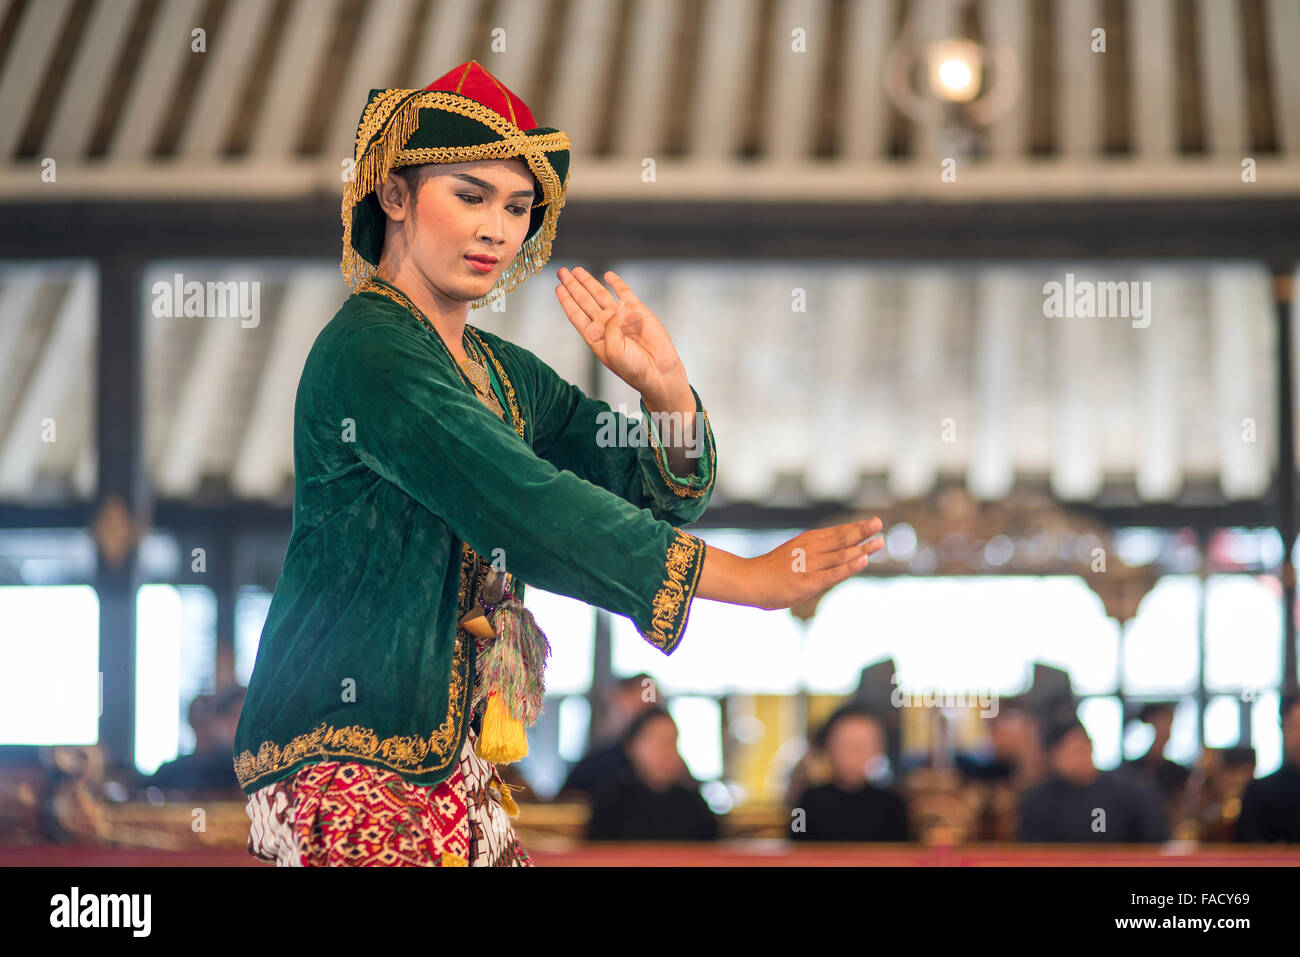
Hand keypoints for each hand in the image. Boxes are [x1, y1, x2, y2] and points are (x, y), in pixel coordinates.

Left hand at [554, 267, 688, 407]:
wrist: (658, 371)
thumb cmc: (633, 368)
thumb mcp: (614, 351)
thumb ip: (610, 327)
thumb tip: (618, 306)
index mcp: (595, 336)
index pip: (576, 314)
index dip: (567, 301)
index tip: (558, 288)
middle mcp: (605, 325)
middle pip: (584, 300)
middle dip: (573, 286)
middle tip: (562, 272)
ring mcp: (621, 316)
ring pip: (600, 294)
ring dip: (588, 282)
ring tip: (576, 271)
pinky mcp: (638, 311)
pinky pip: (625, 293)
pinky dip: (616, 283)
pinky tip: (608, 275)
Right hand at [747, 518, 884, 610]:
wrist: (751, 581)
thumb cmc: (771, 570)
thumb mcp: (794, 553)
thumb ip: (813, 553)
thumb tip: (834, 554)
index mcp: (808, 540)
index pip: (837, 532)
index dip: (856, 527)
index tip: (873, 523)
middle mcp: (811, 549)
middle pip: (842, 538)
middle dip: (863, 531)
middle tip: (879, 524)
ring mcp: (811, 564)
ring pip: (842, 554)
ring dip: (863, 548)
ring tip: (880, 542)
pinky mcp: (810, 581)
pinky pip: (834, 573)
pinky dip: (850, 566)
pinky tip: (864, 560)